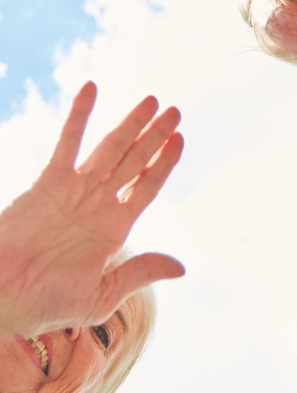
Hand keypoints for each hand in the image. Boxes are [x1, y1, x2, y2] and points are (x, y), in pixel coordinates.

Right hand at [0, 82, 184, 336]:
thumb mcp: (102, 294)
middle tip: (176, 111)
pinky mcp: (46, 183)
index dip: (165, 162)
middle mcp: (98, 204)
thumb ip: (139, 272)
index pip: (147, 186)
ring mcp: (73, 191)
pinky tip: (92, 88)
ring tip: (153, 100)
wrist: (1, 299)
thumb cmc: (46, 304)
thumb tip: (182, 267)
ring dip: (130, 123)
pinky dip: (79, 115)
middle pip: (135, 161)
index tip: (181, 139)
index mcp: (115, 229)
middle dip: (155, 136)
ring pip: (109, 148)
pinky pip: (67, 142)